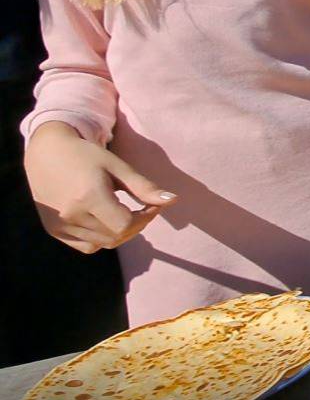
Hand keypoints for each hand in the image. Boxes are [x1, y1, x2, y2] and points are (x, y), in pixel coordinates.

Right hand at [24, 122, 176, 253]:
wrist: (47, 153)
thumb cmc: (87, 155)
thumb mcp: (118, 167)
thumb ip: (144, 187)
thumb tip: (173, 200)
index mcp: (89, 197)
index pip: (126, 225)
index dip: (145, 219)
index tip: (152, 206)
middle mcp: (72, 215)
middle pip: (116, 236)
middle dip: (137, 226)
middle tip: (144, 209)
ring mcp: (60, 225)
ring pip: (103, 243)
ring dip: (122, 233)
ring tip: (126, 213)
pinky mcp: (54, 230)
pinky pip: (87, 246)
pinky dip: (102, 239)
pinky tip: (106, 221)